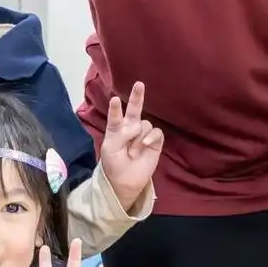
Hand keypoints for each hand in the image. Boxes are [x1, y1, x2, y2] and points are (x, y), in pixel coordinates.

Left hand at [99, 82, 163, 210]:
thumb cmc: (113, 164)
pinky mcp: (155, 142)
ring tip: (133, 151)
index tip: (115, 100)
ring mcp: (143, 134)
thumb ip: (121, 134)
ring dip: (139, 136)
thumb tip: (137, 126)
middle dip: (137, 97)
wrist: (124, 182)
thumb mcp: (111, 148)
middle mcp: (130, 128)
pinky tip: (145, 144)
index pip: (116, 115)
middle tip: (139, 84)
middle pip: (134, 110)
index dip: (115, 108)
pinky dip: (151, 137)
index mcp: (116, 128)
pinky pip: (156, 132)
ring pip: (145, 124)